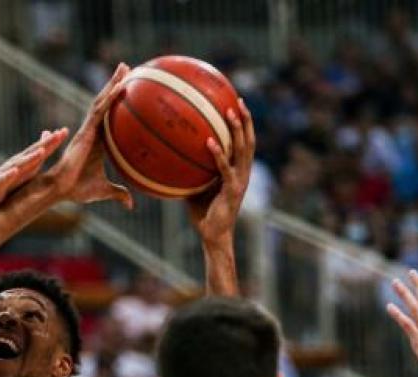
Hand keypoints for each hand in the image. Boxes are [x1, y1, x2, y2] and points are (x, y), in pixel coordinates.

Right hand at [0, 128, 69, 225]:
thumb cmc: (7, 183)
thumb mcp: (25, 171)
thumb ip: (36, 158)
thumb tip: (48, 147)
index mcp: (25, 161)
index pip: (41, 148)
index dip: (53, 141)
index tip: (66, 131)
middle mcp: (16, 163)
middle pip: (33, 152)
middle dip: (46, 143)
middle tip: (59, 134)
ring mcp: (6, 172)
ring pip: (20, 164)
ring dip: (30, 158)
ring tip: (42, 151)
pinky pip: (4, 179)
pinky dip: (9, 174)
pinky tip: (14, 171)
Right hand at [45, 63, 133, 208]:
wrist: (61, 189)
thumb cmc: (78, 189)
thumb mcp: (104, 190)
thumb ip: (118, 193)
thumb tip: (131, 204)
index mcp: (98, 140)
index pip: (110, 115)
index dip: (116, 100)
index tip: (128, 86)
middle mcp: (92, 130)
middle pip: (105, 101)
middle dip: (114, 83)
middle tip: (126, 67)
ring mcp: (88, 129)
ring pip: (102, 101)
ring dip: (113, 83)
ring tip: (124, 68)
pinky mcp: (85, 132)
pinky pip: (100, 112)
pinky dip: (110, 98)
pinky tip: (120, 86)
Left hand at [186, 100, 254, 247]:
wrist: (213, 235)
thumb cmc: (203, 212)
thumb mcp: (195, 186)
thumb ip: (190, 170)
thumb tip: (169, 155)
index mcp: (238, 170)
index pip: (245, 142)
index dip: (244, 123)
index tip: (236, 103)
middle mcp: (243, 173)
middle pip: (249, 140)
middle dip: (245, 119)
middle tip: (237, 100)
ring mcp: (240, 181)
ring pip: (243, 150)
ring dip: (237, 130)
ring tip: (229, 113)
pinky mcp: (232, 191)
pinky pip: (225, 169)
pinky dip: (218, 154)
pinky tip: (209, 142)